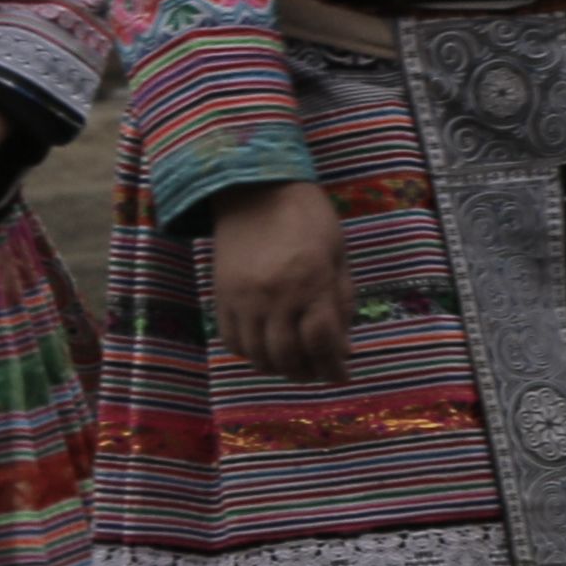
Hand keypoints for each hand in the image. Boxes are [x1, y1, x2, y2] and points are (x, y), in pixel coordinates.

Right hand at [208, 179, 350, 381]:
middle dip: (308, 373)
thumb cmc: (307, 216)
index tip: (342, 376)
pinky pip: (232, 341)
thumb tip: (344, 347)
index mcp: (311, 280)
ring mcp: (243, 298)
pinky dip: (250, 355)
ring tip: (294, 366)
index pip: (322, 341)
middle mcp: (275, 295)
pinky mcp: (221, 296)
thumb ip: (341, 301)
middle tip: (319, 373)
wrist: (254, 188)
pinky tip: (265, 350)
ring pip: (258, 355)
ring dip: (279, 369)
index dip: (334, 367)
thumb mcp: (337, 253)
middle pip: (289, 356)